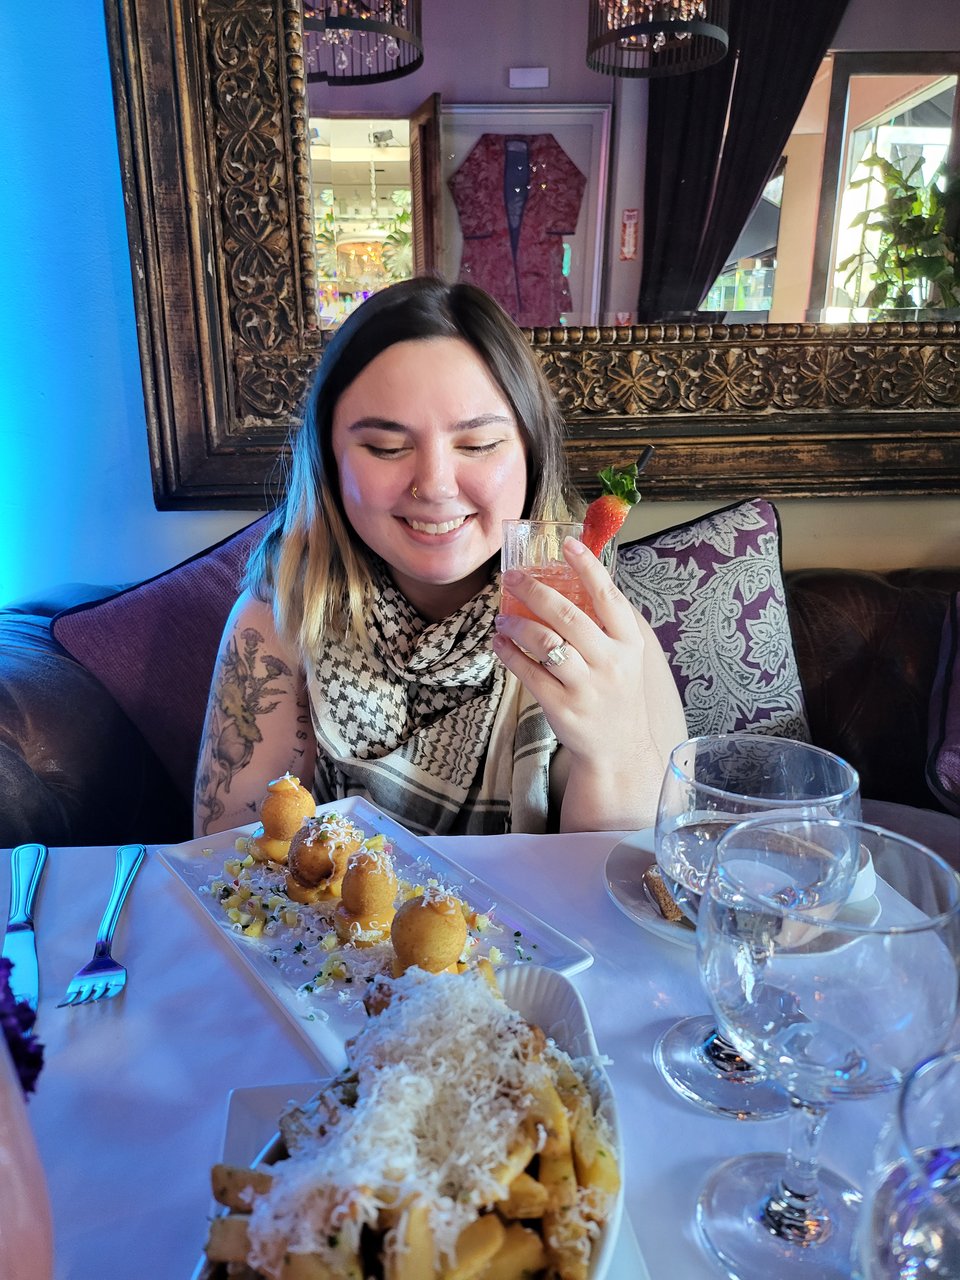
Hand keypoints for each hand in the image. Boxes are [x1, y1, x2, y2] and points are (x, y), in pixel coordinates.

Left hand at [492, 537, 682, 829]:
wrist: (618, 749)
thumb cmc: (615, 692)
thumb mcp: (623, 657)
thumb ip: (603, 624)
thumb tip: (570, 579)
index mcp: (628, 643)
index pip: (609, 597)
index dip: (588, 568)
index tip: (567, 544)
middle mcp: (611, 663)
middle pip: (568, 617)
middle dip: (534, 591)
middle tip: (510, 576)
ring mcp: (586, 687)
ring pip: (545, 643)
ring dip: (516, 624)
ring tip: (501, 616)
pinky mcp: (562, 707)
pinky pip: (529, 672)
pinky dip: (509, 653)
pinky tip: (499, 642)